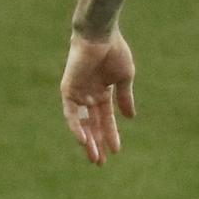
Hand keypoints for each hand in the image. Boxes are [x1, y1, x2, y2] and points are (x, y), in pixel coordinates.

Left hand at [61, 31, 136, 165]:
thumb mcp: (124, 79)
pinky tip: (83, 140)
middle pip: (91, 125)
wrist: (101, 36)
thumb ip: (125, 98)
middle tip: (100, 162)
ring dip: (87, 141)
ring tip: (93, 157)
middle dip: (97, 143)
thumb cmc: (115, 52)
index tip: (116, 150)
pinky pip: (70, 113)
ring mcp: (77, 93)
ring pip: (81, 123)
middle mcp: (88, 95)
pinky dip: (76, 126)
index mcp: (102, 92)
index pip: (105, 119)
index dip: (111, 134)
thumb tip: (130, 118)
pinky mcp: (68, 90)